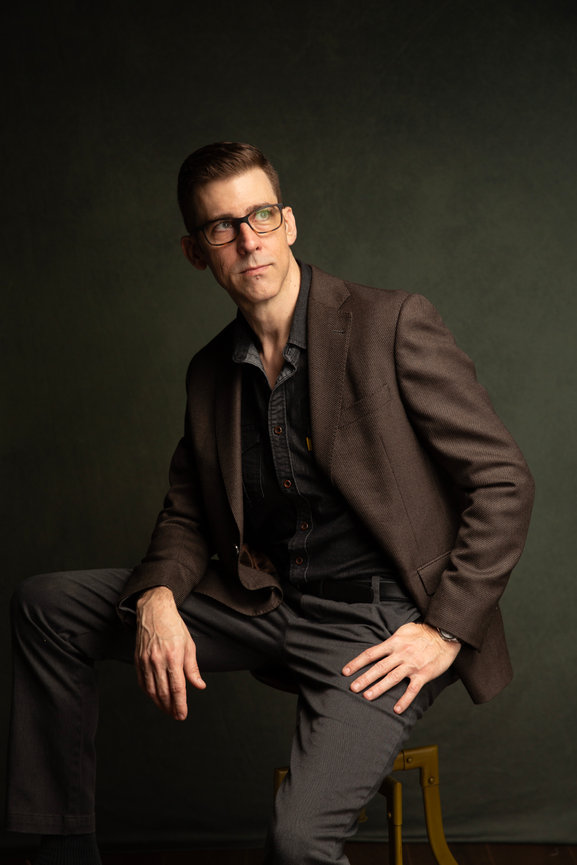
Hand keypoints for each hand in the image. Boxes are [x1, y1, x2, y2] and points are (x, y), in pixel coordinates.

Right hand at [135, 586, 205, 719]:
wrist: (154, 611)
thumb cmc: (174, 626)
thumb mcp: (189, 645)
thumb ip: (192, 668)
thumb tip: (199, 686)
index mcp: (173, 657)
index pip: (177, 688)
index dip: (180, 704)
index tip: (182, 715)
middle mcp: (157, 661)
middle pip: (163, 692)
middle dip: (170, 708)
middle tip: (176, 715)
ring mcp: (145, 661)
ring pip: (151, 690)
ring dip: (159, 703)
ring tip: (167, 710)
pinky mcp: (137, 660)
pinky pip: (142, 682)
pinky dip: (148, 693)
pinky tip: (155, 697)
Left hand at [342, 622, 460, 713]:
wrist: (445, 634)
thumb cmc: (423, 632)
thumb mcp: (404, 630)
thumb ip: (392, 640)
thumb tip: (380, 647)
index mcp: (394, 643)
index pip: (371, 654)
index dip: (357, 663)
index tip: (346, 671)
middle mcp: (401, 654)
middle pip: (379, 667)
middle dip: (364, 678)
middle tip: (352, 688)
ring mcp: (412, 665)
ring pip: (392, 678)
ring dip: (379, 688)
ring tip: (367, 696)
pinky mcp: (424, 674)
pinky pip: (412, 689)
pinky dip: (404, 700)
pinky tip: (397, 709)